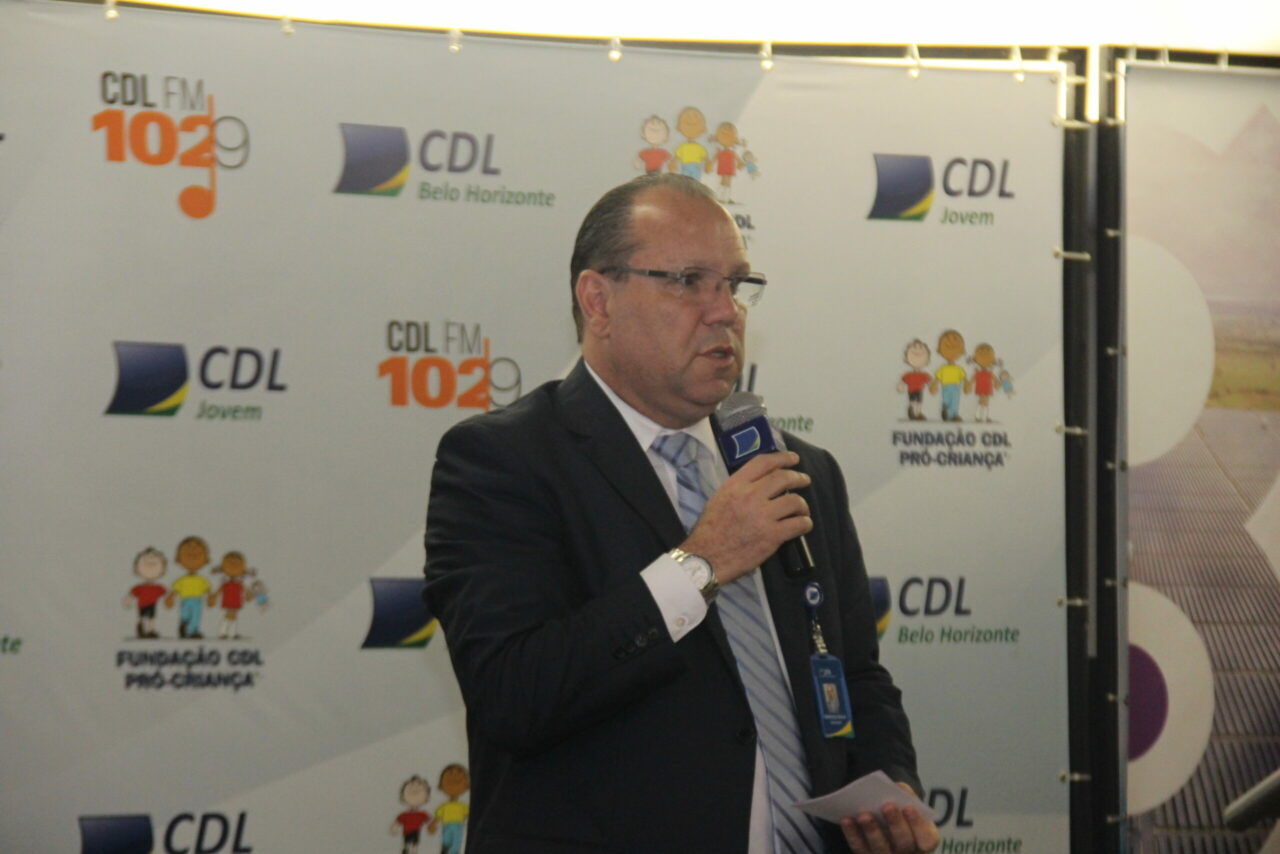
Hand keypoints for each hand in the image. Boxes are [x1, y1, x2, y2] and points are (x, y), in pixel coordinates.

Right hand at [680, 451, 810, 583]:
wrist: (706, 558)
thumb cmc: (709, 530)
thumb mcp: (719, 498)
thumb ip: (739, 487)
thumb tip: (761, 483)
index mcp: (735, 485)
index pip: (763, 462)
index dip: (782, 458)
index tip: (793, 459)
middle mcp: (750, 495)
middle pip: (783, 478)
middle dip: (798, 478)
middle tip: (804, 480)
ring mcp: (763, 516)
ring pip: (795, 501)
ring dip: (802, 504)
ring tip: (802, 510)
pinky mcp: (772, 536)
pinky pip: (798, 524)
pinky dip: (805, 523)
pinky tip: (803, 525)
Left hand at [839, 783, 939, 853]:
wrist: (888, 821)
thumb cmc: (901, 809)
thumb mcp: (908, 800)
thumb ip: (905, 794)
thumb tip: (896, 788)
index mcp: (926, 840)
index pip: (926, 839)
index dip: (917, 823)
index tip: (908, 807)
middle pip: (904, 843)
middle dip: (895, 824)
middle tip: (887, 806)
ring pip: (881, 849)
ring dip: (872, 831)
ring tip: (863, 815)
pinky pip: (860, 849)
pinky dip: (852, 834)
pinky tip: (846, 819)